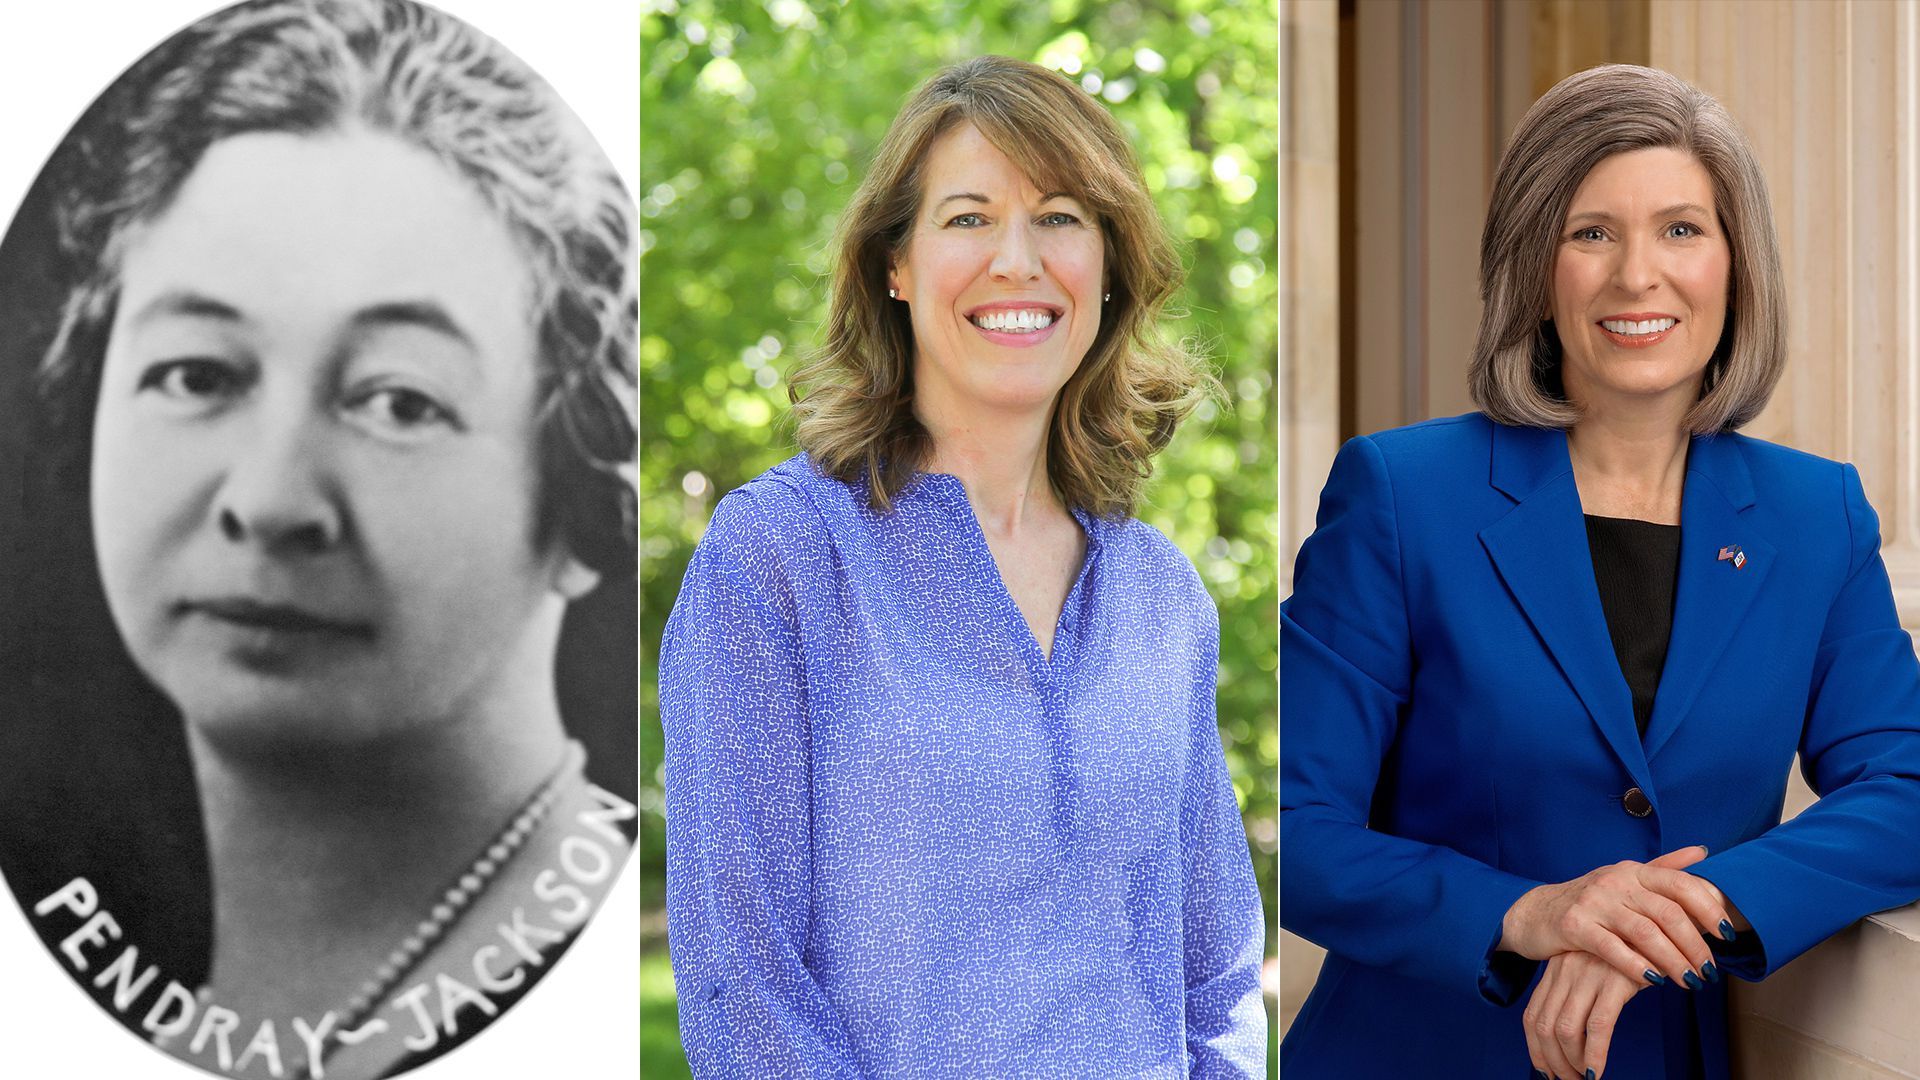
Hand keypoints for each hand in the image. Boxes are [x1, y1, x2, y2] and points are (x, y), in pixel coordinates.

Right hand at [1500, 845, 1731, 987]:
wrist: (1536, 912)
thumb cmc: (1591, 900)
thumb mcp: (1625, 878)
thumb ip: (1664, 867)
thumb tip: (1702, 852)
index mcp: (1634, 870)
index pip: (1680, 884)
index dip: (1708, 908)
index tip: (1727, 934)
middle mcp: (1615, 881)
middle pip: (1667, 913)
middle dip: (1695, 945)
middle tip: (1709, 971)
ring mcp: (1593, 902)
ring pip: (1644, 933)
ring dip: (1673, 961)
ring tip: (1690, 982)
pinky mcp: (1574, 925)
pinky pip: (1612, 948)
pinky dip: (1637, 966)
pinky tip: (1653, 981)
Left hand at [1523, 951, 1646, 1079]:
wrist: (1658, 923)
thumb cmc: (1628, 952)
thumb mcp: (1593, 968)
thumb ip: (1577, 993)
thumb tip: (1568, 1035)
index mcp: (1555, 969)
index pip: (1532, 1015)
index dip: (1535, 1048)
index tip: (1545, 1070)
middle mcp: (1566, 970)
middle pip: (1544, 1026)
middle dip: (1552, 1061)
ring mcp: (1588, 974)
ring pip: (1567, 1030)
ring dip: (1572, 1062)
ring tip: (1585, 1078)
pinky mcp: (1615, 980)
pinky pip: (1598, 1027)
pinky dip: (1595, 1055)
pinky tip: (1598, 1071)